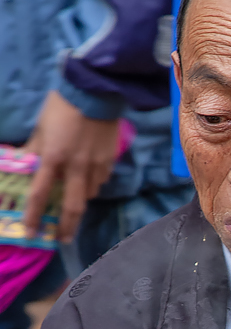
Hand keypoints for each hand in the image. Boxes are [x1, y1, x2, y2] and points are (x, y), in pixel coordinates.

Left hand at [23, 90, 119, 241]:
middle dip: (67, 226)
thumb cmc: (62, 106)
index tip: (32, 232)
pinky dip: (92, 184)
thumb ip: (33, 150)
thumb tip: (22, 164)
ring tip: (74, 201)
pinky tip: (88, 179)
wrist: (95, 90)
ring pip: (88, 195)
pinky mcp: (110, 160)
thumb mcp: (40, 128)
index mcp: (53, 158)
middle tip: (63, 238)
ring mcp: (96, 165)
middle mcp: (75, 167)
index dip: (34, 216)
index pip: (41, 194)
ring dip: (80, 201)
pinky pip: (100, 181)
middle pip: (72, 206)